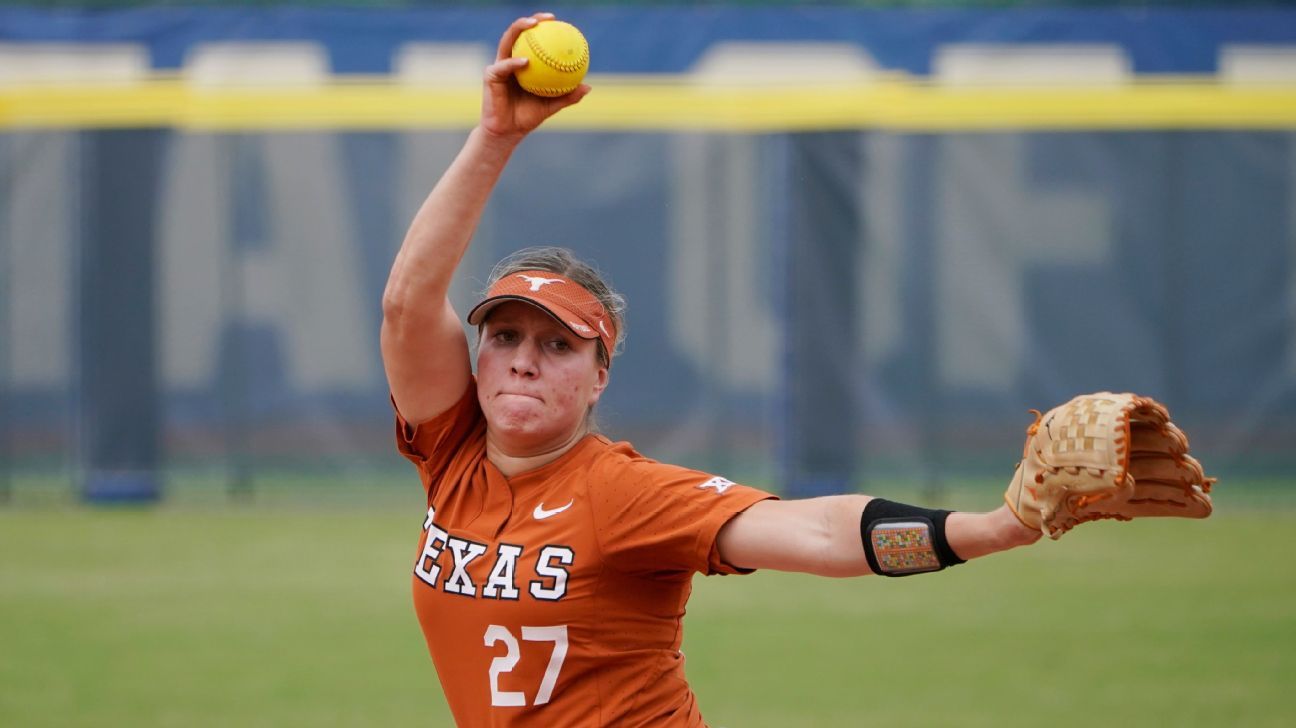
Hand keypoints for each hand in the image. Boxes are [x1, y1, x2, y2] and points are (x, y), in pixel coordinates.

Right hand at [480, 13, 590, 142]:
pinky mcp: (490, 76)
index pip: (532, 40)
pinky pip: (503, 66)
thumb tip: (588, 87)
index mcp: (522, 63)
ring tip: (532, 25)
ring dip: (518, 29)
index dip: (543, 27)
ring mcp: (499, 66)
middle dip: (530, 20)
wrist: (508, 132)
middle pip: (518, 33)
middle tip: (548, 18)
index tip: (558, 22)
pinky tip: (525, 61)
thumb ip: (567, 96)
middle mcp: (509, 60)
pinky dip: (514, 63)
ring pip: (507, 41)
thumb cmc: (528, 117)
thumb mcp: (551, 106)